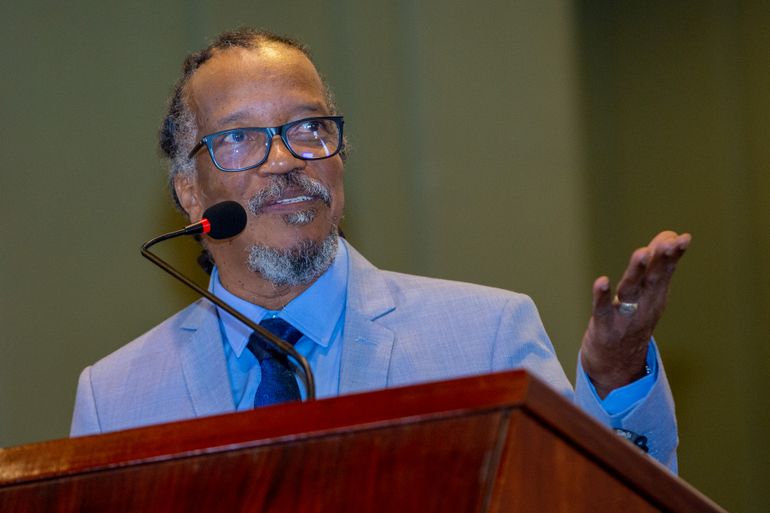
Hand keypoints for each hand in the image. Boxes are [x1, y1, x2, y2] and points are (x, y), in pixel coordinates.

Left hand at [580, 231, 690, 397]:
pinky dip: (602, 296)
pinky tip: (601, 281)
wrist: (616, 365)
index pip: (666, 271)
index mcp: (656, 295)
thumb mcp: (650, 293)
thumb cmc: (634, 320)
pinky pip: (603, 310)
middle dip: (662, 260)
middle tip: (670, 243)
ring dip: (636, 272)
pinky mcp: (604, 326)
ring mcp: (625, 316)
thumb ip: (658, 264)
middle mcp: (644, 305)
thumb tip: (669, 234)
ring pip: (630, 290)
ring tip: (642, 253)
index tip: (683, 238)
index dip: (673, 254)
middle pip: (653, 280)